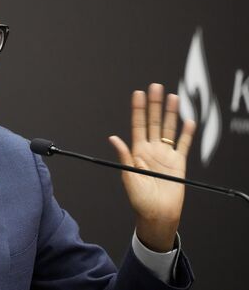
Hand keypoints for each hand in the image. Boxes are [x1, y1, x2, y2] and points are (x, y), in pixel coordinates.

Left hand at [109, 83, 195, 251]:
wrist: (157, 215)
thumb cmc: (139, 200)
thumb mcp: (128, 177)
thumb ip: (124, 156)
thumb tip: (113, 138)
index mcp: (137, 153)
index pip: (137, 125)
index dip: (138, 110)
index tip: (137, 94)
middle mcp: (151, 150)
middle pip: (154, 122)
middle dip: (154, 105)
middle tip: (155, 87)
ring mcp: (165, 155)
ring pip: (169, 129)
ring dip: (171, 114)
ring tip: (172, 97)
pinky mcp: (178, 163)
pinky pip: (183, 145)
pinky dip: (186, 133)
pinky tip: (188, 121)